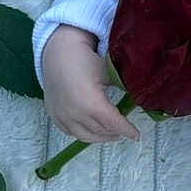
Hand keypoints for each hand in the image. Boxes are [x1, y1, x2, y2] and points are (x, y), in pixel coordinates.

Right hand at [41, 24, 141, 142]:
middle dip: (114, 132)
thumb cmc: (85, 60)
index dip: (127, 130)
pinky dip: (82, 133)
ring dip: (100, 137)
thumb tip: (137, 100)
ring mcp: (62, 116)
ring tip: (110, 134)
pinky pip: (70, 132)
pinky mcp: (54, 115)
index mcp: (91, 103)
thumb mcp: (108, 74)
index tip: (136, 135)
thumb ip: (121, 90)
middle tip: (124, 131)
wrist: (58, 53)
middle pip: (101, 130)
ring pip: (85, 135)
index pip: (114, 123)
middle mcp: (75, 113)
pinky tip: (91, 131)